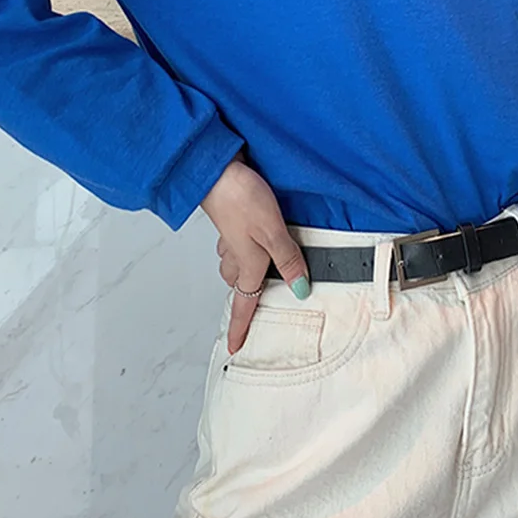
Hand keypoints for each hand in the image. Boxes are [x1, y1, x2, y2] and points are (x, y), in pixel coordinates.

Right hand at [200, 153, 310, 354]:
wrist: (217, 170)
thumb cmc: (242, 199)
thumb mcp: (273, 232)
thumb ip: (288, 260)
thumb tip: (300, 289)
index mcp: (247, 264)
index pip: (244, 305)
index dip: (241, 328)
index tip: (236, 347)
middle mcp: (236, 255)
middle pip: (240, 285)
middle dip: (246, 295)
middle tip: (257, 305)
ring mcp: (231, 237)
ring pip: (235, 264)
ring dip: (244, 270)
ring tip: (262, 271)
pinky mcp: (231, 220)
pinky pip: (234, 244)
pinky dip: (242, 246)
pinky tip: (254, 237)